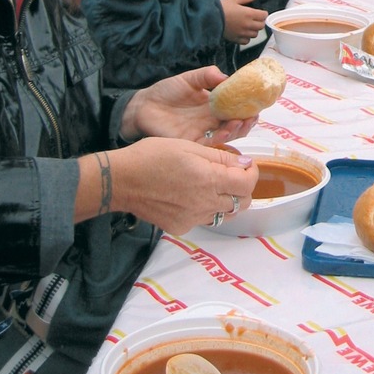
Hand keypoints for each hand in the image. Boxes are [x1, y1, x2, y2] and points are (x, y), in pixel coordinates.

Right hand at [76, 137, 258, 232]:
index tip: (245, 165)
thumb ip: (220, 158)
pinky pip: (203, 220)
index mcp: (209, 180)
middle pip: (241, 203)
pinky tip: (192, 196)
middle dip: (242, 188)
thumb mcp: (189, 146)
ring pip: (224, 214)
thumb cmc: (152, 156)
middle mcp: (204, 204)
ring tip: (212, 185)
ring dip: (226, 200)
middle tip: (231, 175)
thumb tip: (244, 164)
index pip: (247, 184)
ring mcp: (192, 218)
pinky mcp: (180, 227)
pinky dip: (205, 209)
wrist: (121, 180)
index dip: (251, 173)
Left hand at [119, 65, 257, 143]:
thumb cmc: (166, 92)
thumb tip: (226, 76)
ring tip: (240, 122)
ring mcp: (203, 133)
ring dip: (236, 131)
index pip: (236, 108)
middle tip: (253, 116)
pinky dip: (219, 140)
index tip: (258, 103)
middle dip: (247, 122)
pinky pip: (209, 145)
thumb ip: (207, 75)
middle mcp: (211, 121)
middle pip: (236, 125)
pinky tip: (224, 132)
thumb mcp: (189, 79)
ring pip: (226, 136)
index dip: (248, 107)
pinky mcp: (192, 143)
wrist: (143, 106)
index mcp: (214, 106)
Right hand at [220, 0, 268, 44]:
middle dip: (260, 22)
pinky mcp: (236, 39)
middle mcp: (248, 25)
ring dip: (254, 30)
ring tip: (249, 26)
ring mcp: (242, 33)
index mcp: (249, 14)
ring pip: (255, 34)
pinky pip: (246, 41)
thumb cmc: (221, 8)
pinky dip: (247, 38)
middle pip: (261, 26)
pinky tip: (243, 33)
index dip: (263, 13)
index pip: (263, 16)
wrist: (210, 18)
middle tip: (256, 19)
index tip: (261, 12)